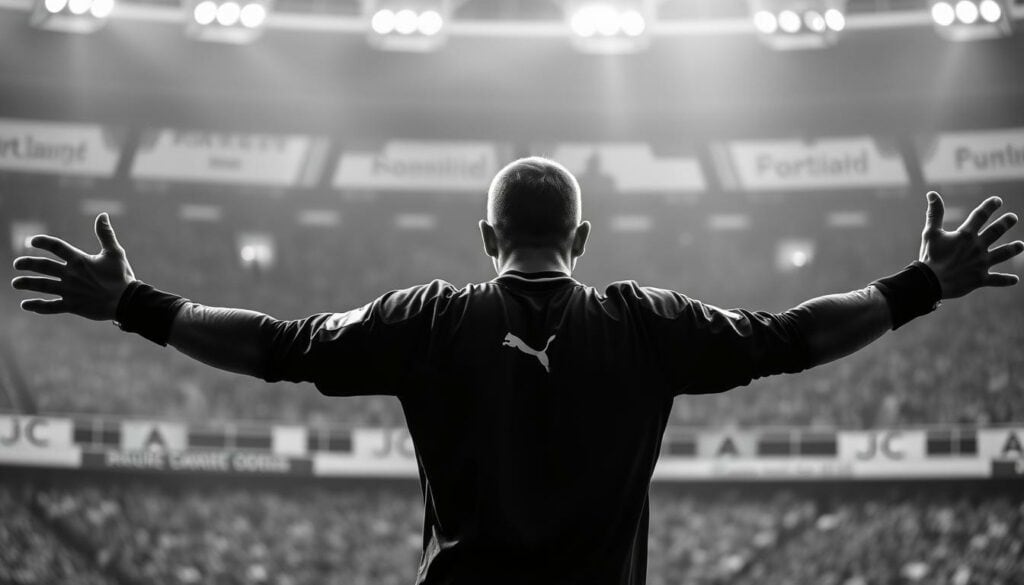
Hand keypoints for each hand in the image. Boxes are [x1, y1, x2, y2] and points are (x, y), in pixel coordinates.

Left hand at [11, 213, 135, 320]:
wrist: (127, 301)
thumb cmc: (122, 276)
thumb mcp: (115, 253)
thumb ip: (106, 234)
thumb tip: (103, 215)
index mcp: (80, 260)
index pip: (56, 247)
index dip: (43, 242)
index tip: (32, 240)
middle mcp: (71, 275)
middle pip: (43, 266)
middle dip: (28, 264)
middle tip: (17, 264)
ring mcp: (70, 291)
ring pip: (43, 286)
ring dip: (27, 283)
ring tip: (16, 283)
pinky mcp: (72, 306)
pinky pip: (51, 306)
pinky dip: (37, 306)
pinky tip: (25, 304)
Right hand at [920, 191, 1022, 298]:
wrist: (930, 282)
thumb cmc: (929, 257)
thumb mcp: (930, 233)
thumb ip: (934, 213)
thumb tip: (932, 193)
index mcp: (966, 235)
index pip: (981, 215)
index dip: (990, 206)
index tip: (997, 201)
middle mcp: (977, 247)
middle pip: (996, 231)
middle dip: (1006, 223)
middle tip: (1013, 218)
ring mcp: (981, 263)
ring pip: (1002, 254)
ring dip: (1013, 249)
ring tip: (1021, 245)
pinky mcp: (980, 279)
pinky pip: (997, 280)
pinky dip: (1006, 280)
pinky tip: (1015, 280)